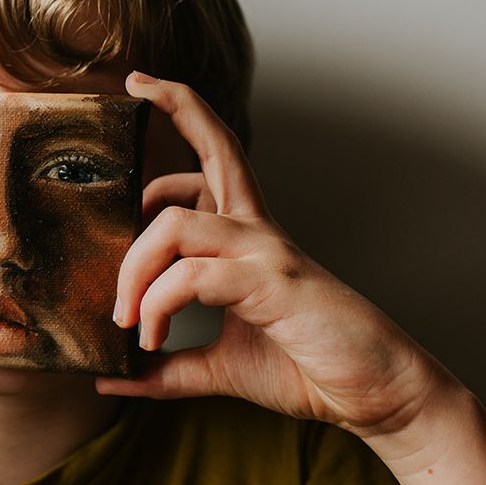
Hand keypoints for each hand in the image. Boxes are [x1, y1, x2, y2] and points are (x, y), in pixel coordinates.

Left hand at [98, 72, 458, 441]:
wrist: (376, 395)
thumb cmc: (305, 367)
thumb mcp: (218, 368)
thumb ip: (165, 370)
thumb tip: (109, 378)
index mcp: (246, 237)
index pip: (215, 156)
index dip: (183, 113)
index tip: (140, 89)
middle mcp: (257, 231)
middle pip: (215, 148)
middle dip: (174, 108)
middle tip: (131, 90)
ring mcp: (267, 253)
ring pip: (176, 224)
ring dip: (134, 270)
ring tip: (126, 320)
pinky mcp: (272, 285)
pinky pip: (193, 276)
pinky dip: (160, 305)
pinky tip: (153, 340)